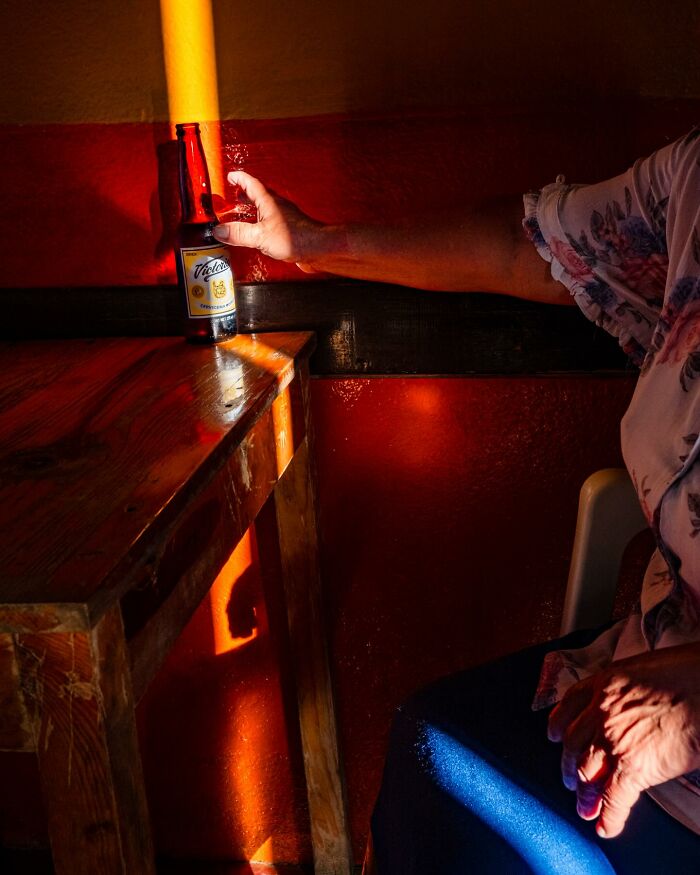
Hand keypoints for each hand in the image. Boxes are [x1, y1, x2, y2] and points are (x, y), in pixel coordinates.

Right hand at [212, 171, 341, 271]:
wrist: (318, 248)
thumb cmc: (295, 238)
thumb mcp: (260, 236)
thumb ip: (239, 233)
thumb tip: (219, 230)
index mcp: (268, 202)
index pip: (251, 184)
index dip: (240, 179)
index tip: (231, 176)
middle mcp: (276, 207)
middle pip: (258, 195)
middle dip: (245, 193)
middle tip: (235, 193)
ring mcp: (284, 218)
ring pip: (265, 209)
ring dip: (253, 209)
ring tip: (244, 213)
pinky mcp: (289, 230)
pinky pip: (271, 222)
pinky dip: (261, 223)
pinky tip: (260, 233)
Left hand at [547, 642, 699, 837]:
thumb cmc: (689, 672)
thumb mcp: (643, 670)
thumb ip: (626, 691)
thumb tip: (630, 709)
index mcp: (604, 683)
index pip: (569, 706)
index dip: (558, 725)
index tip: (554, 736)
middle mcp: (601, 710)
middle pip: (572, 742)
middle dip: (568, 765)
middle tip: (570, 780)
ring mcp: (614, 739)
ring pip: (586, 770)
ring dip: (584, 793)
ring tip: (585, 806)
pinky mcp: (634, 766)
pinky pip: (614, 797)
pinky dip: (609, 816)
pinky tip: (606, 826)